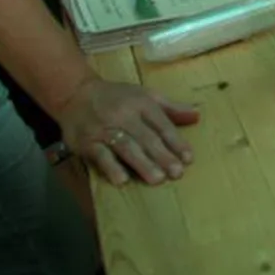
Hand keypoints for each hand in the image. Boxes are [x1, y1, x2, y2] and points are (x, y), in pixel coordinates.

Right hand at [57, 77, 199, 186]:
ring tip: (158, 179)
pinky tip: (122, 180)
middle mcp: (124, 115)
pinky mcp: (87, 141)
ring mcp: (105, 129)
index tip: (188, 159)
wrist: (76, 93)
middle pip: (146, 138)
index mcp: (141, 103)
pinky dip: (111, 167)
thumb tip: (197, 115)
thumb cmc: (117, 97)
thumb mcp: (145, 96)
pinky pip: (100, 155)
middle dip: (163, 156)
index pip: (162, 124)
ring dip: (142, 163)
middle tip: (177, 173)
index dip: (176, 142)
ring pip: (126, 147)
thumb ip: (170, 108)